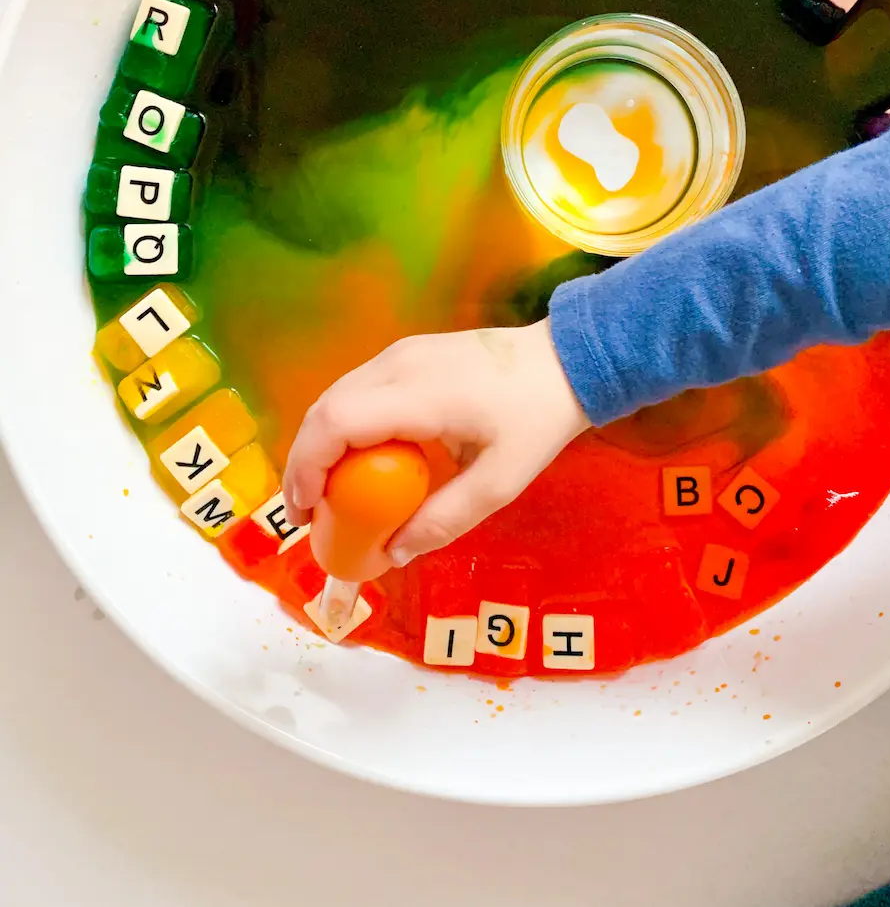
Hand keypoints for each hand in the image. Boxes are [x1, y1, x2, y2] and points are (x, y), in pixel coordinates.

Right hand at [282, 318, 588, 565]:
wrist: (566, 360)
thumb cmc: (537, 419)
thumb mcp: (499, 483)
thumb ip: (444, 520)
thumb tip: (393, 554)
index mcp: (421, 394)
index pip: (337, 421)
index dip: (308, 466)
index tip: (308, 511)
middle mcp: (399, 364)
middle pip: (326, 407)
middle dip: (307, 461)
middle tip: (313, 513)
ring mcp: (401, 352)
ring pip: (337, 395)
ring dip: (323, 443)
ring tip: (330, 493)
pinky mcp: (407, 352)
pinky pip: (358, 389)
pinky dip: (344, 426)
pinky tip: (360, 460)